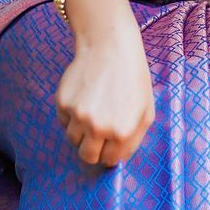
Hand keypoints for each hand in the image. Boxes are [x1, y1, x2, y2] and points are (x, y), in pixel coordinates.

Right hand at [53, 17, 154, 167]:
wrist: (110, 48)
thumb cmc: (132, 79)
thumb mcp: (146, 112)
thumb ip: (133, 141)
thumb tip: (116, 159)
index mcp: (122, 132)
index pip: (109, 161)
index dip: (110, 152)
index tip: (110, 143)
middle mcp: (98, 128)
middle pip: (87, 156)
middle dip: (93, 149)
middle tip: (98, 133)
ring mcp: (78, 115)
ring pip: (73, 140)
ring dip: (81, 131)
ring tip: (94, 109)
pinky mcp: (63, 103)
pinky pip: (64, 122)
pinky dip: (71, 115)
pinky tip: (84, 97)